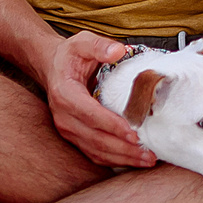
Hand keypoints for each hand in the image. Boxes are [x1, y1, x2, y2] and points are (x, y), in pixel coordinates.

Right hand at [38, 31, 153, 168]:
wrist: (53, 68)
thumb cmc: (71, 56)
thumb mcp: (82, 42)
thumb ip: (99, 45)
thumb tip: (118, 51)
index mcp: (65, 94)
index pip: (90, 114)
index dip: (112, 126)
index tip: (134, 133)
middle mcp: (64, 117)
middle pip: (95, 139)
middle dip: (123, 148)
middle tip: (149, 152)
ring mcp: (68, 130)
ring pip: (95, 151)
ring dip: (122, 158)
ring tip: (147, 159)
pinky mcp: (75, 138)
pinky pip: (94, 154)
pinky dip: (115, 160)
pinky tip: (134, 160)